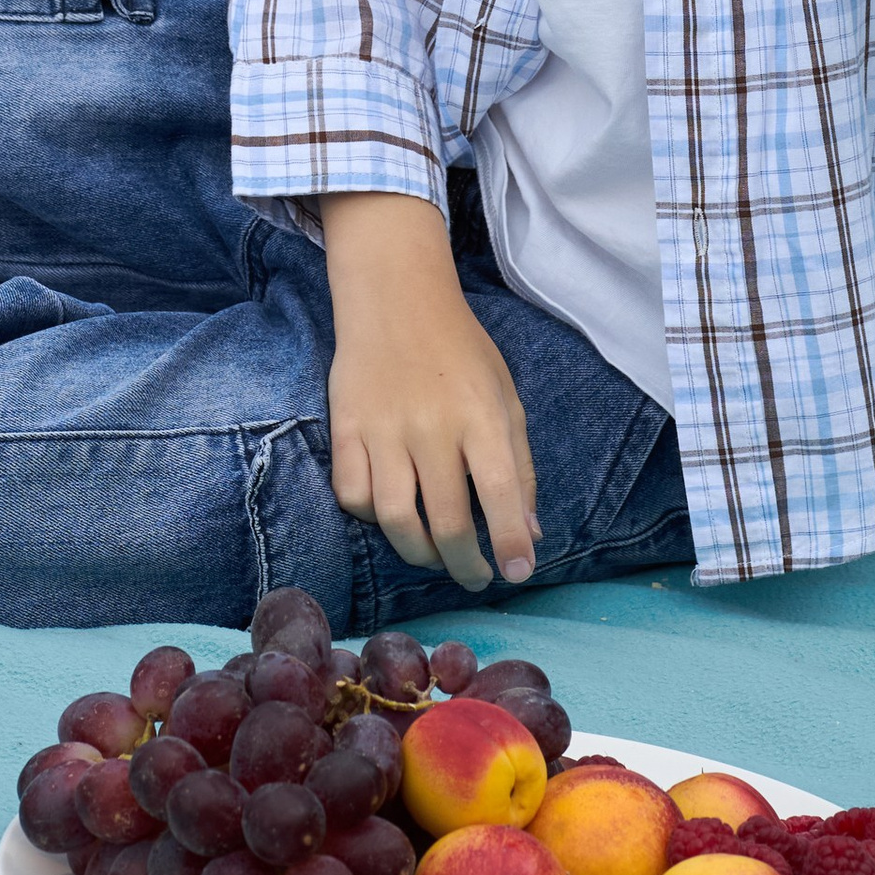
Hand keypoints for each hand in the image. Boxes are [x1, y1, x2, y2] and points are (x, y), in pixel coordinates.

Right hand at [319, 191, 539, 589]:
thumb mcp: (505, 396)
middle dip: (466, 566)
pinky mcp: (346, 427)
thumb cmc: (460, 350)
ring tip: (435, 555)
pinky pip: (353, 496)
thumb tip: (528, 534)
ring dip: (420, 553)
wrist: (396, 297)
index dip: (510, 543)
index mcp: (481, 415)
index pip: (501, 492)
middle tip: (476, 577)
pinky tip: (392, 511)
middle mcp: (432, 426)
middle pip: (447, 522)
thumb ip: (518, 466)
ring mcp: (384, 429)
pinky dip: (372, 517)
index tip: (517, 573)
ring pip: (396, 521)